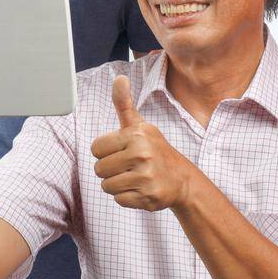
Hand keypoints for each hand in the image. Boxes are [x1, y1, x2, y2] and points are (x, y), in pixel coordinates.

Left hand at [90, 75, 197, 211]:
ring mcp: (146, 176)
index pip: (96, 148)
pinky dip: (126, 197)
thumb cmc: (154, 150)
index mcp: (136, 135)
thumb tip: (119, 78)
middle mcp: (142, 154)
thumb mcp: (140, 126)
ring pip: (106, 186)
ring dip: (116, 184)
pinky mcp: (148, 196)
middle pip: (99, 169)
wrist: (181, 179)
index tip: (122, 151)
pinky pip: (118, 199)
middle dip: (110, 170)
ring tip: (134, 177)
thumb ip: (124, 104)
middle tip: (129, 166)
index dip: (106, 152)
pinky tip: (140, 189)